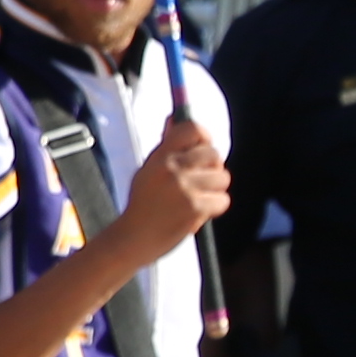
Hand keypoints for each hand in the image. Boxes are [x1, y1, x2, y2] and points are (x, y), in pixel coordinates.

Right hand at [112, 115, 230, 256]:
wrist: (133, 238)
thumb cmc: (142, 204)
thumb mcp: (148, 169)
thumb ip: (166, 146)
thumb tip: (175, 118)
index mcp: (160, 156)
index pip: (193, 129)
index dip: (204, 136)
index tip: (204, 146)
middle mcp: (173, 168)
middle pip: (214, 154)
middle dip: (213, 167)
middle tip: (202, 179)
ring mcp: (185, 188)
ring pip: (222, 177)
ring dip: (215, 189)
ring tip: (198, 198)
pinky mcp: (195, 208)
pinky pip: (222, 200)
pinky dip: (215, 207)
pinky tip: (199, 212)